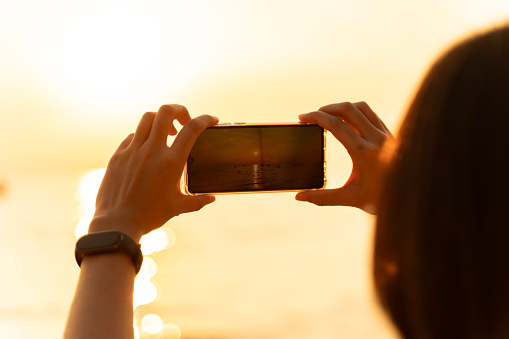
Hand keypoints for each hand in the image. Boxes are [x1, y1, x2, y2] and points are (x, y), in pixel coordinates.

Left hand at [89, 105, 218, 240]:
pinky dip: (143, 137)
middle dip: (179, 110)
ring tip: (166, 133)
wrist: (116, 224)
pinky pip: (133, 136)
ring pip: (148, 118)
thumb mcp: (177, 207)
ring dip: (161, 120)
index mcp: (171, 162)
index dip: (205, 119)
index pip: (192, 129)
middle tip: (184, 121)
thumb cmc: (149, 216)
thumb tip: (211, 198)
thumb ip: (197, 200)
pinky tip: (147, 150)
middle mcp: (152, 151)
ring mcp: (132, 151)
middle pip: (166, 112)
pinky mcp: (118, 155)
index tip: (212, 120)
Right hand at [295, 102, 392, 213]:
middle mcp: (376, 139)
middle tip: (312, 117)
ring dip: (341, 108)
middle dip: (326, 108)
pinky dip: (355, 113)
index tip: (303, 118)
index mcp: (364, 152)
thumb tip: (299, 197)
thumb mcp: (351, 199)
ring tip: (328, 117)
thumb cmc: (383, 200)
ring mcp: (386, 134)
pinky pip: (371, 115)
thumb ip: (323, 198)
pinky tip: (347, 122)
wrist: (415, 198)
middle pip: (348, 109)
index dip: (316, 118)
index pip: (336, 125)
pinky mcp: (392, 135)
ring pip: (361, 108)